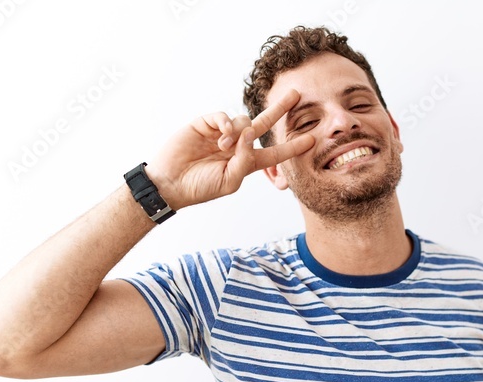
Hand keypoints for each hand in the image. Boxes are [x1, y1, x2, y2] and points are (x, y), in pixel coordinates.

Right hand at [143, 88, 315, 209]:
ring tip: (223, 147)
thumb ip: (244, 160)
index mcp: (246, 162)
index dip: (292, 147)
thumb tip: (250, 134)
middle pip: (264, 124)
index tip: (312, 140)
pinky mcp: (205, 124)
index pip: (275, 153)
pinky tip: (221, 135)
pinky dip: (225, 123)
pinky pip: (223, 116)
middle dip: (280, 109)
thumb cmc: (201, 187)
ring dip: (237, 132)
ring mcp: (221, 133)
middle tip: (297, 94)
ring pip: (242, 120)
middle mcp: (237, 145)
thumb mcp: (229, 181)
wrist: (170, 183)